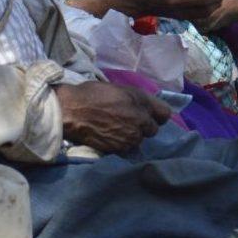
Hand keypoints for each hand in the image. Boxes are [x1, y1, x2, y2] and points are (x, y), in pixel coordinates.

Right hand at [55, 81, 171, 150]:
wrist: (72, 111)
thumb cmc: (92, 95)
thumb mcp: (119, 89)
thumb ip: (137, 99)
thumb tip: (147, 107)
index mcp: (142, 101)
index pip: (165, 114)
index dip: (156, 115)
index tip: (148, 115)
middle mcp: (141, 120)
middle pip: (153, 130)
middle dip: (143, 127)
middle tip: (128, 122)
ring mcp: (132, 136)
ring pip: (139, 140)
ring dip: (132, 136)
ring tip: (117, 129)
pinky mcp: (121, 148)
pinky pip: (127, 148)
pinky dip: (122, 143)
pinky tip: (110, 136)